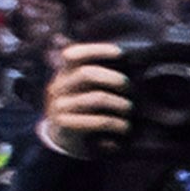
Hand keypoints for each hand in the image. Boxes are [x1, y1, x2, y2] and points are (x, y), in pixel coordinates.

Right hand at [37, 42, 125, 156]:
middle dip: (115, 79)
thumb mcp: (85, 90)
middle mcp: (58, 87)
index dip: (96, 50)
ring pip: (97, 98)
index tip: (121, 53)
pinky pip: (98, 121)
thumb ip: (99, 77)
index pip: (72, 55)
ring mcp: (59, 106)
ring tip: (130, 111)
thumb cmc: (85, 110)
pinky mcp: (65, 125)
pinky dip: (118, 124)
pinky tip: (126, 128)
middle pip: (87, 73)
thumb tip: (131, 63)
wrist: (63, 140)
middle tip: (130, 90)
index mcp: (64, 74)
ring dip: (121, 104)